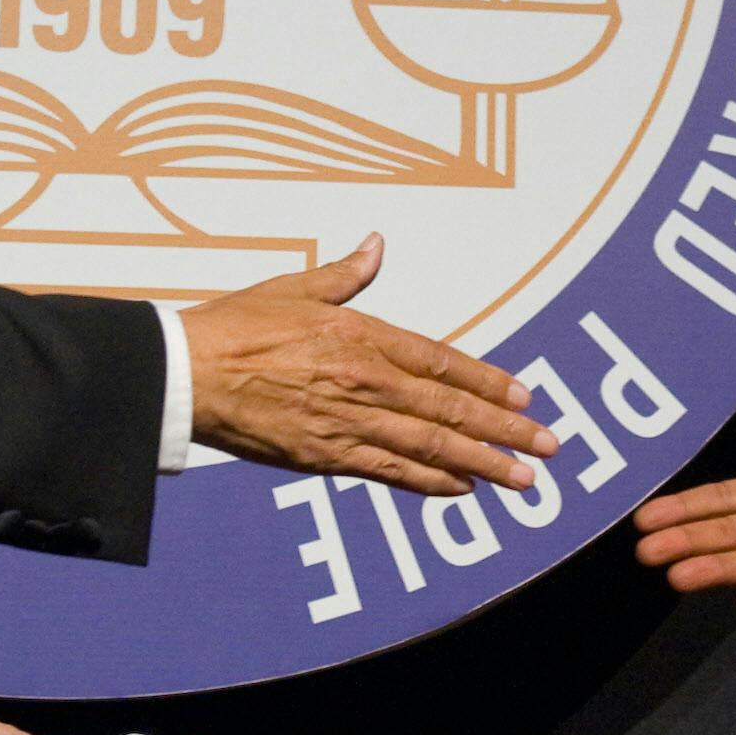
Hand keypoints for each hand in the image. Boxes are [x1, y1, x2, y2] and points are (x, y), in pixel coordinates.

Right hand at [183, 233, 556, 496]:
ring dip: (482, 463)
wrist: (187, 373)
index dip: (488, 382)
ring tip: (521, 479)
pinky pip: (390, 471)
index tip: (524, 396)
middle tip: (547, 447)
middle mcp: (365, 380)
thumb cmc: (236, 326)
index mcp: (362, 334)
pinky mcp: (326, 455)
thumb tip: (376, 245)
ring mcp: (348, 421)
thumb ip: (346, 274)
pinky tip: (462, 488)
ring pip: (430, 445)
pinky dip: (429, 481)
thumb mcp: (295, 286)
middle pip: (449, 409)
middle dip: (504, 430)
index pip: (442, 361)